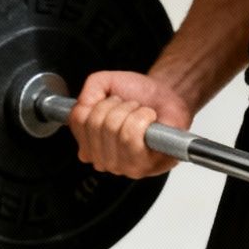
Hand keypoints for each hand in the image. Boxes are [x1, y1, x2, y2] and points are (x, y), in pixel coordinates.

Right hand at [67, 71, 192, 179]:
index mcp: (88, 145)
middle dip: (118, 106)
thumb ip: (89, 89)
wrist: (170, 97)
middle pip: (97, 125)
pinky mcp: (143, 165)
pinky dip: (144, 117)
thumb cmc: (141, 96)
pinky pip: (132, 135)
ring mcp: (122, 166)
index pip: (78, 120)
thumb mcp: (106, 82)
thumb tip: (84, 105)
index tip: (113, 103)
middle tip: (131, 108)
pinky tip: (150, 121)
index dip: (99, 103)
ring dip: (132, 111)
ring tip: (141, 113)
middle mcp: (102, 159)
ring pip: (115, 129)